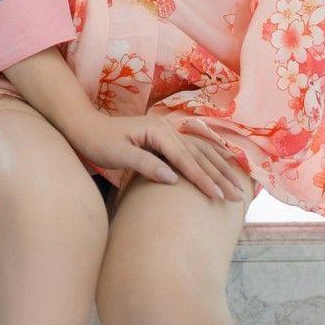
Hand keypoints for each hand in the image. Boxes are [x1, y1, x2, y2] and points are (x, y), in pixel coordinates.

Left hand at [69, 109, 246, 201]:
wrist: (85, 126)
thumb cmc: (98, 141)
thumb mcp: (118, 154)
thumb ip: (145, 165)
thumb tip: (173, 179)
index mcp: (157, 131)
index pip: (185, 159)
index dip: (203, 179)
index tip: (219, 197)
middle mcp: (166, 128)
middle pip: (198, 155)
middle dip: (219, 176)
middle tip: (238, 197)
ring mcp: (167, 131)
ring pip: (199, 151)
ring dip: (219, 169)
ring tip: (237, 186)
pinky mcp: (164, 137)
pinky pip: (193, 149)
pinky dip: (210, 158)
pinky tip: (221, 165)